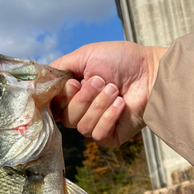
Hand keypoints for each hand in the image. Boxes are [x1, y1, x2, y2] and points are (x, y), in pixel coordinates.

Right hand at [50, 42, 166, 146]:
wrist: (152, 73)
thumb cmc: (122, 61)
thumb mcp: (86, 55)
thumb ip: (60, 67)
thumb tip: (40, 80)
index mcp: (74, 94)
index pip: (53, 107)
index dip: (61, 97)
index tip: (74, 83)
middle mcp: (82, 111)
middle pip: (65, 118)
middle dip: (84, 98)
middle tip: (101, 81)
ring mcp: (96, 126)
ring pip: (81, 126)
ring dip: (99, 105)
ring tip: (115, 90)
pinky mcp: (110, 138)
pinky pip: (97, 135)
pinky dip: (109, 117)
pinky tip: (121, 105)